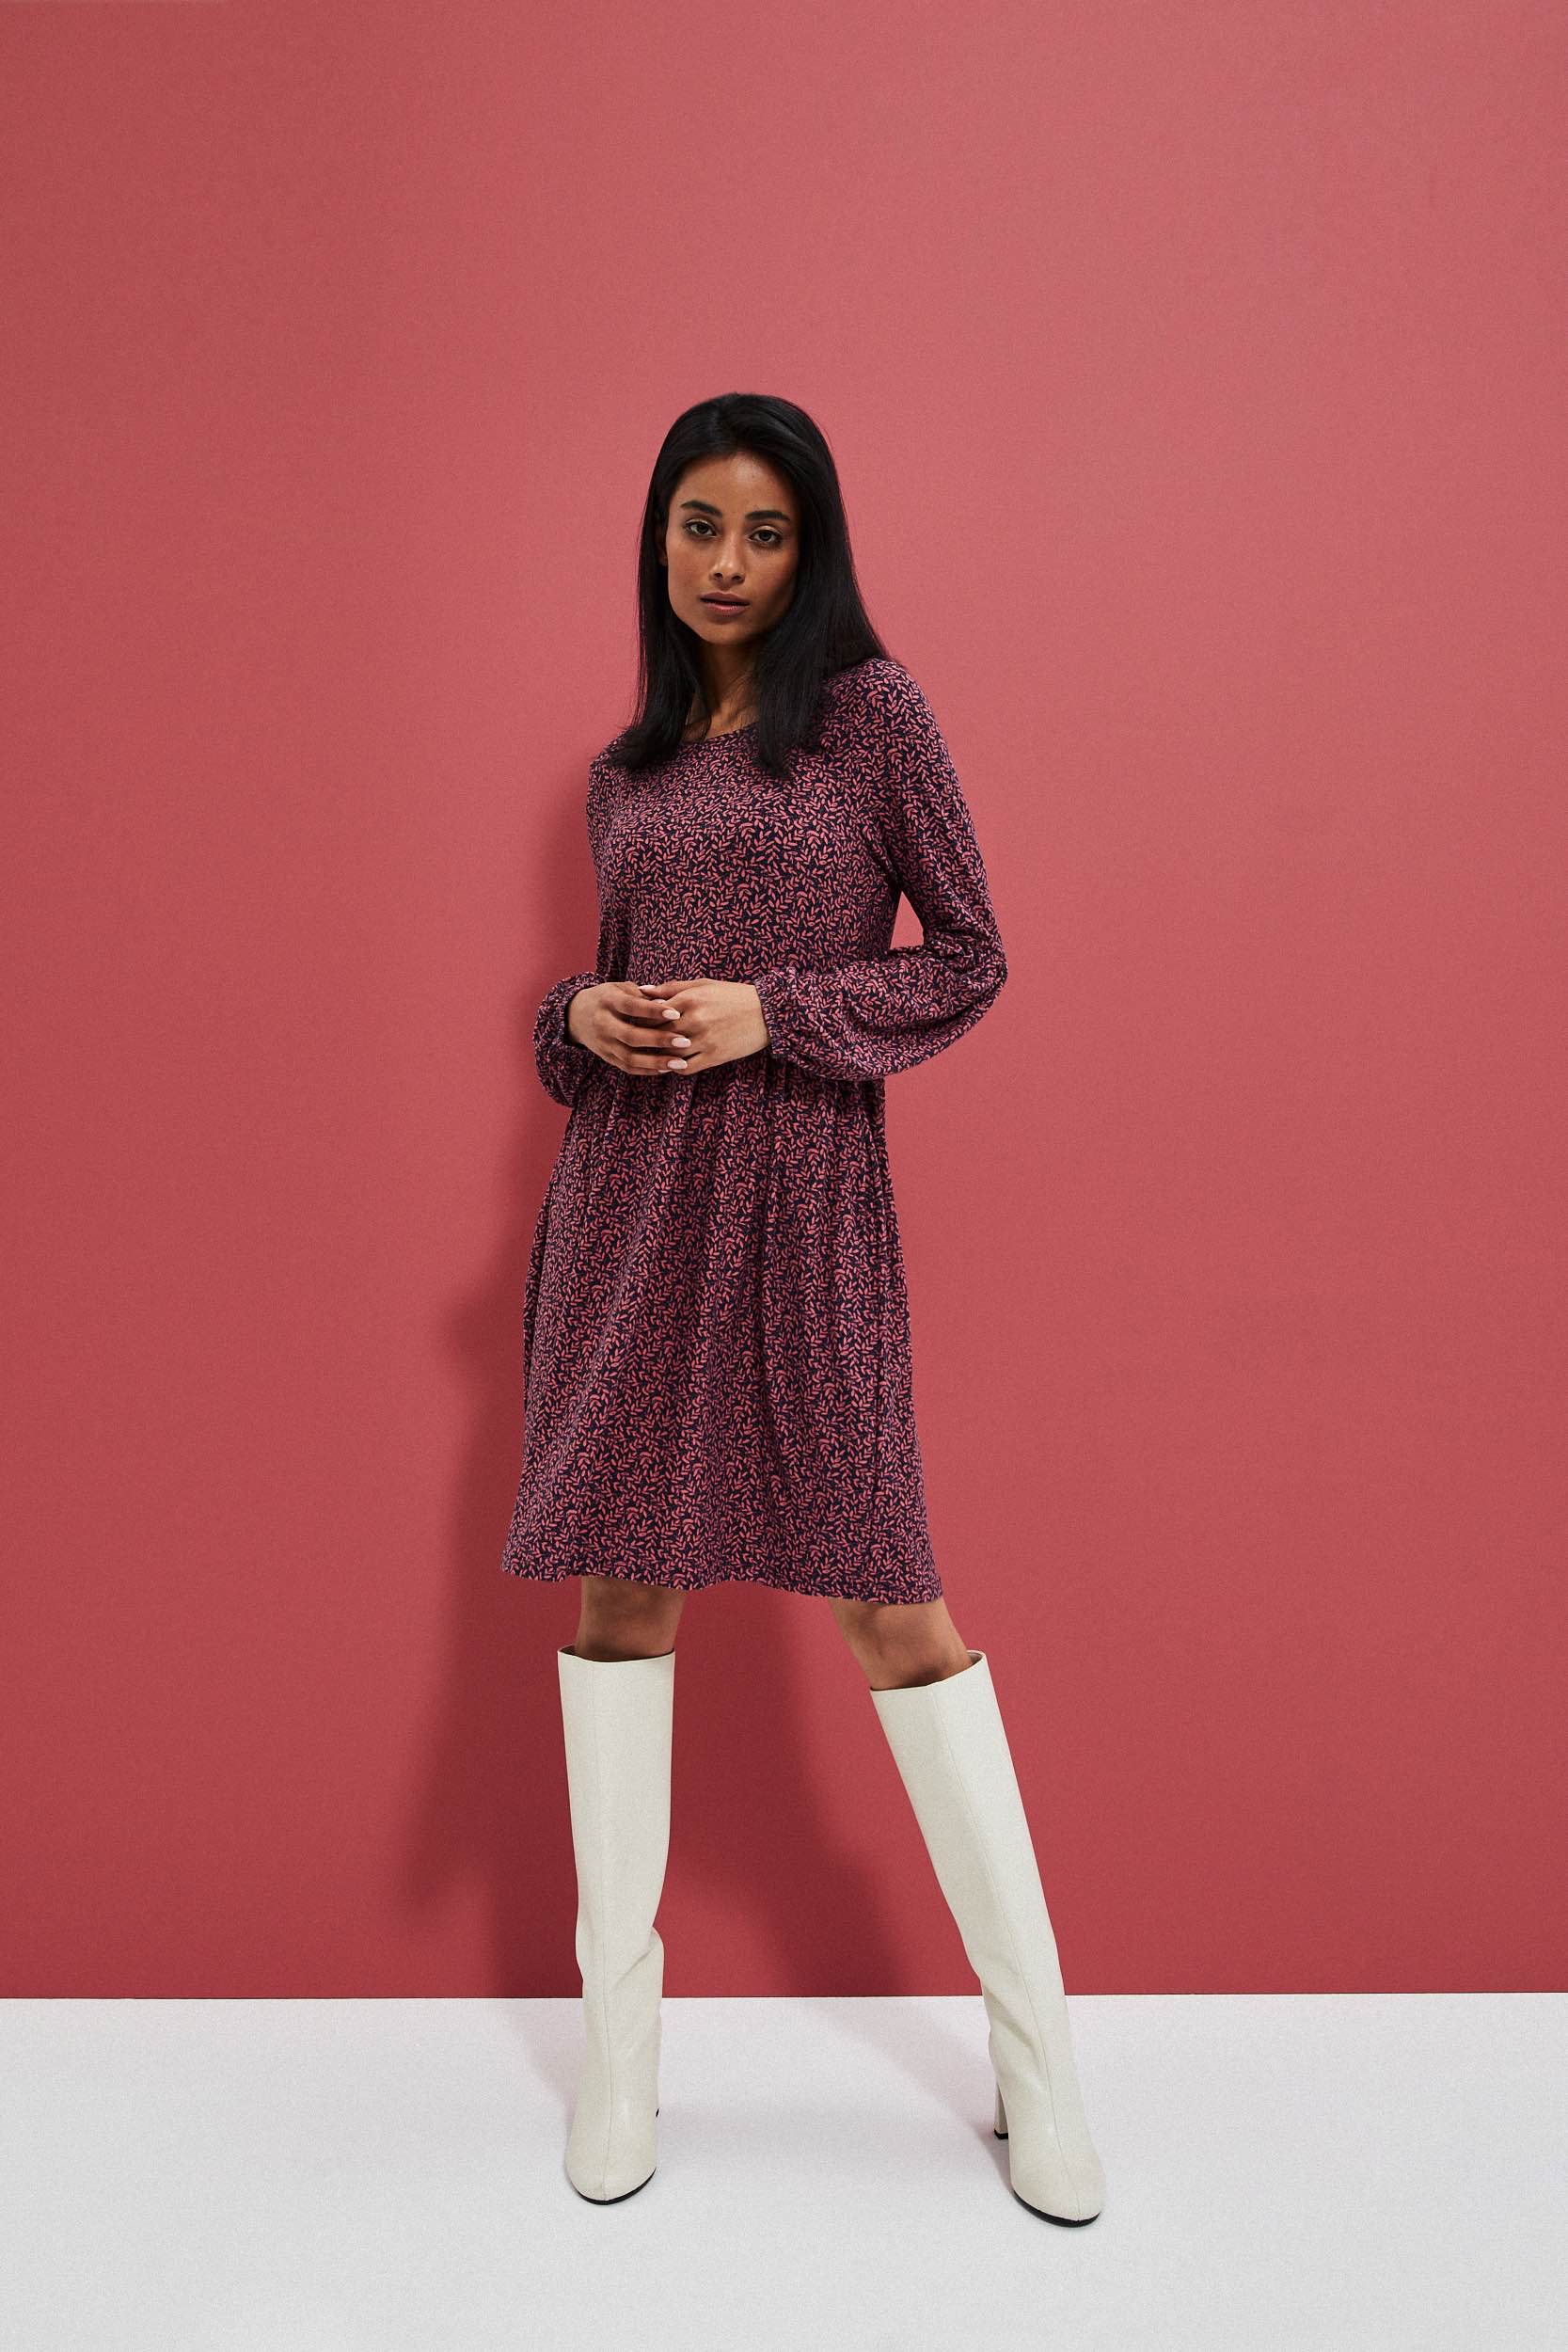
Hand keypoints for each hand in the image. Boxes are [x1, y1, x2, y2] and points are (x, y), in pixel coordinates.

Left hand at [628, 976, 768, 1074]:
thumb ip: (671, 988)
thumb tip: (642, 990)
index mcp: (689, 999)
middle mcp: (694, 1020)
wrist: (767, 1012)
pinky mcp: (714, 1056)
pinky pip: (685, 1068)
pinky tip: (671, 1063)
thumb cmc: (732, 995)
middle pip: (657, 1034)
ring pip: (668, 1053)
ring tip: (652, 1054)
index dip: (639, 1018)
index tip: (633, 1022)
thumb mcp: (702, 985)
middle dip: (645, 1038)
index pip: (651, 1012)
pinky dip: (674, 1067)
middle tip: (636, 1041)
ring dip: (659, 1055)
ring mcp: (704, 1040)